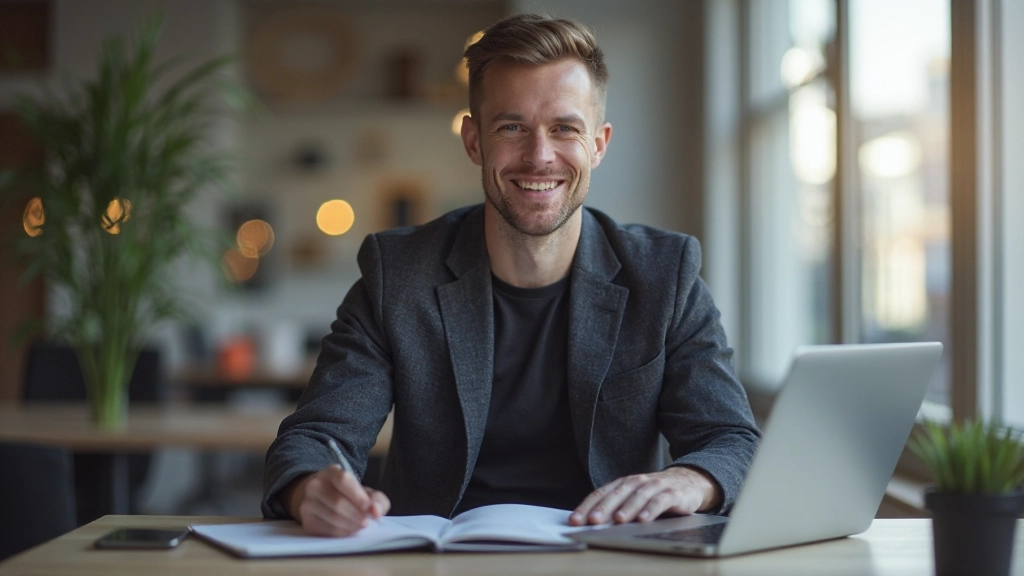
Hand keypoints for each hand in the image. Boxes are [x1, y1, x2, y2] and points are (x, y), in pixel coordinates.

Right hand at [283, 465, 390, 536]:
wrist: (320, 500)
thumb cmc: (347, 495)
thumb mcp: (363, 491)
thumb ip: (376, 499)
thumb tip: (377, 511)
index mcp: (331, 472)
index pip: (343, 481)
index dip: (359, 497)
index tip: (371, 510)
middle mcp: (315, 485)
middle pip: (337, 502)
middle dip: (357, 515)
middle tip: (367, 522)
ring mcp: (307, 504)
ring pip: (332, 517)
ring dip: (351, 525)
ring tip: (359, 525)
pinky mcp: (306, 521)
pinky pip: (326, 530)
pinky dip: (342, 532)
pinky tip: (348, 530)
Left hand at [569, 467, 721, 525]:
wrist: (688, 482)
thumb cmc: (655, 494)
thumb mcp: (634, 498)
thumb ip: (616, 508)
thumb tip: (591, 524)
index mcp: (623, 484)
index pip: (600, 494)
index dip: (586, 507)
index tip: (575, 520)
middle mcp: (636, 482)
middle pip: (616, 494)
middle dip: (603, 508)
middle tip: (592, 520)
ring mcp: (654, 486)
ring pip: (637, 496)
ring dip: (627, 508)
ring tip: (618, 520)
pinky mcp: (672, 493)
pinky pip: (660, 501)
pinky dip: (651, 509)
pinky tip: (644, 519)